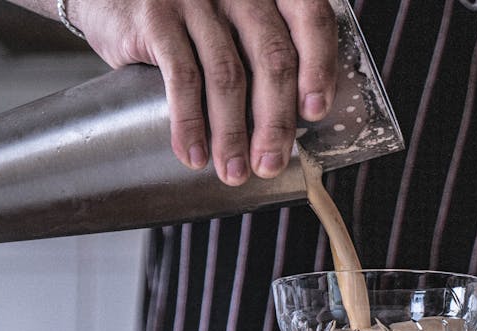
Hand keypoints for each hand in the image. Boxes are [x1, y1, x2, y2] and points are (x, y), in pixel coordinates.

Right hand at [69, 0, 338, 185]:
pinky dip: (189, 123)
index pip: (311, 18)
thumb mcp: (232, 17)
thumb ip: (262, 47)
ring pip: (228, 75)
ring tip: (233, 170)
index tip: (315, 112)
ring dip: (232, 133)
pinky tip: (193, 153)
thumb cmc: (184, 14)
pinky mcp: (156, 17)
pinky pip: (181, 78)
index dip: (320, 66)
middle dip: (275, 120)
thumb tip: (293, 117)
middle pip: (273, 56)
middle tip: (271, 162)